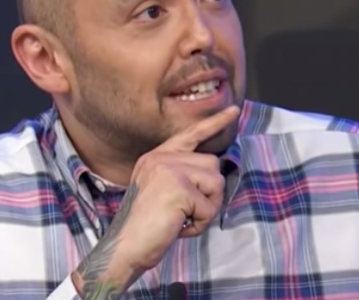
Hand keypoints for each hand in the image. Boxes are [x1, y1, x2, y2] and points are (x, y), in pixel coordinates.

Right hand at [72, 105, 240, 298]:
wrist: (124, 248)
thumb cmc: (146, 227)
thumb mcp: (162, 192)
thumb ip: (182, 176)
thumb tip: (215, 173)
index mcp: (156, 157)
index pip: (190, 134)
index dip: (214, 123)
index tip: (234, 110)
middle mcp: (160, 158)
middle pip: (212, 163)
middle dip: (209, 193)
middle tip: (186, 213)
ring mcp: (168, 170)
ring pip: (216, 183)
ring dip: (206, 208)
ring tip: (181, 219)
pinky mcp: (177, 187)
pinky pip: (209, 207)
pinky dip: (200, 224)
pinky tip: (179, 228)